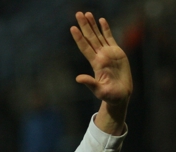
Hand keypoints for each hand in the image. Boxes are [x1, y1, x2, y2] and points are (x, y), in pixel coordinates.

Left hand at [71, 12, 132, 133]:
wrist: (120, 95)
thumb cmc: (110, 96)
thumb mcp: (99, 90)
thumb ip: (89, 83)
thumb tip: (78, 78)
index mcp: (95, 64)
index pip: (85, 48)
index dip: (79, 38)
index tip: (72, 28)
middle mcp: (100, 56)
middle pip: (90, 38)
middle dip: (84, 26)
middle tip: (78, 13)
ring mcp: (108, 53)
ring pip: (98, 36)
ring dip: (92, 25)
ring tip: (87, 13)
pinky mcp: (116, 52)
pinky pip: (110, 38)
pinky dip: (105, 29)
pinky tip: (101, 20)